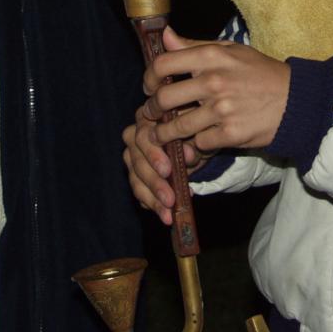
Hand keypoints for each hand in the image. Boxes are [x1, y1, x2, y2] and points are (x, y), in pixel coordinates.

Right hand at [122, 106, 206, 225]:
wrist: (199, 139)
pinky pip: (139, 191)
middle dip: (154, 183)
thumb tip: (189, 154)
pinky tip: (164, 214)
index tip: (167, 171)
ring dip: (153, 198)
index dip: (153, 155)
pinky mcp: (136, 174)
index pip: (143, 136)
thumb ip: (193, 140)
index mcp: (148, 117)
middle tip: (170, 199)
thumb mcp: (199, 133)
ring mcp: (133, 155)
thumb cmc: (197, 129)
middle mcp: (134, 135)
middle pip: (137, 161)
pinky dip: (152, 203)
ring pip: (136, 179)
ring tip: (168, 214)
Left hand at [143, 27, 289, 152]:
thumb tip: (165, 36)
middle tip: (150, 114)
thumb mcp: (231, 50)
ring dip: (165, 133)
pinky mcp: (231, 134)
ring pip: (177, 126)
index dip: (149, 77)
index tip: (149, 86)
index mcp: (212, 56)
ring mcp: (222, 109)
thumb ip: (194, 45)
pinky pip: (200, 142)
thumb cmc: (261, 73)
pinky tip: (197, 141)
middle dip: (151, 109)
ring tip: (162, 134)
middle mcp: (214, 81)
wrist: (296, 100)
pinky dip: (196, 144)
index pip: (163, 64)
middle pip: (163, 98)